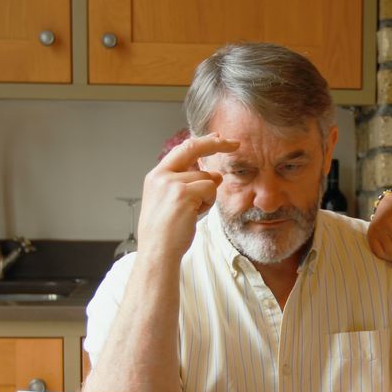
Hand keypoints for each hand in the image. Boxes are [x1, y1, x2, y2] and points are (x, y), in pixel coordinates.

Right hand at [137, 133, 238, 259]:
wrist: (157, 252)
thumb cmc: (166, 234)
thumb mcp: (174, 204)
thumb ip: (191, 187)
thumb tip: (216, 175)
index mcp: (155, 177)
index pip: (181, 151)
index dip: (201, 143)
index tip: (217, 138)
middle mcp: (161, 176)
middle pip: (193, 148)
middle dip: (216, 143)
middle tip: (235, 143)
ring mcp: (171, 183)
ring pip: (207, 178)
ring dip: (207, 197)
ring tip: (190, 214)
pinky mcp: (183, 193)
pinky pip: (210, 189)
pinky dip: (208, 203)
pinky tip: (193, 215)